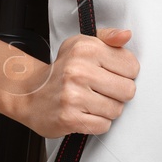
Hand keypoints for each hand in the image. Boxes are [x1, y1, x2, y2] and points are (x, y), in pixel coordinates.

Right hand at [15, 27, 138, 138]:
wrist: (30, 94)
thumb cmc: (61, 70)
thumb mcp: (81, 45)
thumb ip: (107, 38)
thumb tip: (126, 35)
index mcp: (86, 49)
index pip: (132, 66)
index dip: (125, 73)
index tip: (111, 74)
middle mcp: (79, 71)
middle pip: (127, 90)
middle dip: (118, 93)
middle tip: (102, 90)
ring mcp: (73, 95)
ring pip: (116, 110)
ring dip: (108, 109)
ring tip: (92, 101)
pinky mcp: (70, 118)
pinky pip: (103, 125)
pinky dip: (97, 122)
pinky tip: (85, 112)